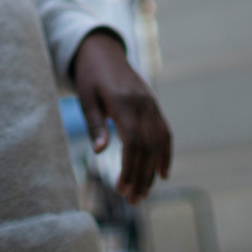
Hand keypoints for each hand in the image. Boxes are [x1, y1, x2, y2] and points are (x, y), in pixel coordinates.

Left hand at [71, 30, 171, 203]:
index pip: (133, 142)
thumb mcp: (86, 98)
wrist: (103, 50)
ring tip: (143, 193)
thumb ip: (95, 124)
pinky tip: (162, 174)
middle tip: (133, 201)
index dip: (129, 168)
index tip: (121, 189)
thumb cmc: (90, 76)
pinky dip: (165, 154)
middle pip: (148, 147)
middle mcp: (143, 104)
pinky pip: (165, 132)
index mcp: (124, 102)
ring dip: (153, 170)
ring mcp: (151, 104)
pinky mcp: (154, 105)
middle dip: (141, 176)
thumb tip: (98, 151)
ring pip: (159, 143)